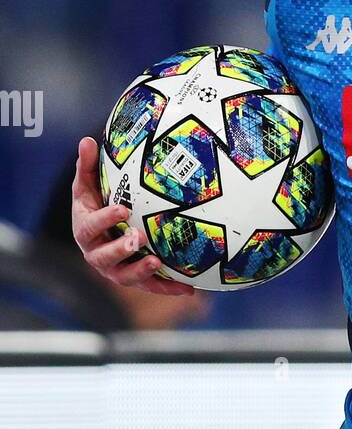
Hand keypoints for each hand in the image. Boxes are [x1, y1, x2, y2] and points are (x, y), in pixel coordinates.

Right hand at [71, 136, 194, 295]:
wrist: (101, 233)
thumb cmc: (96, 204)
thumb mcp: (88, 185)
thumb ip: (87, 166)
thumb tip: (87, 140)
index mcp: (85, 231)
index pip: (90, 226)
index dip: (104, 219)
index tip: (122, 209)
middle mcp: (97, 254)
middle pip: (105, 257)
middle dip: (121, 249)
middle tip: (138, 239)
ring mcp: (115, 270)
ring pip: (126, 276)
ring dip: (141, 271)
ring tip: (157, 262)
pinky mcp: (135, 279)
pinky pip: (151, 287)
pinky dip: (168, 288)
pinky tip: (189, 289)